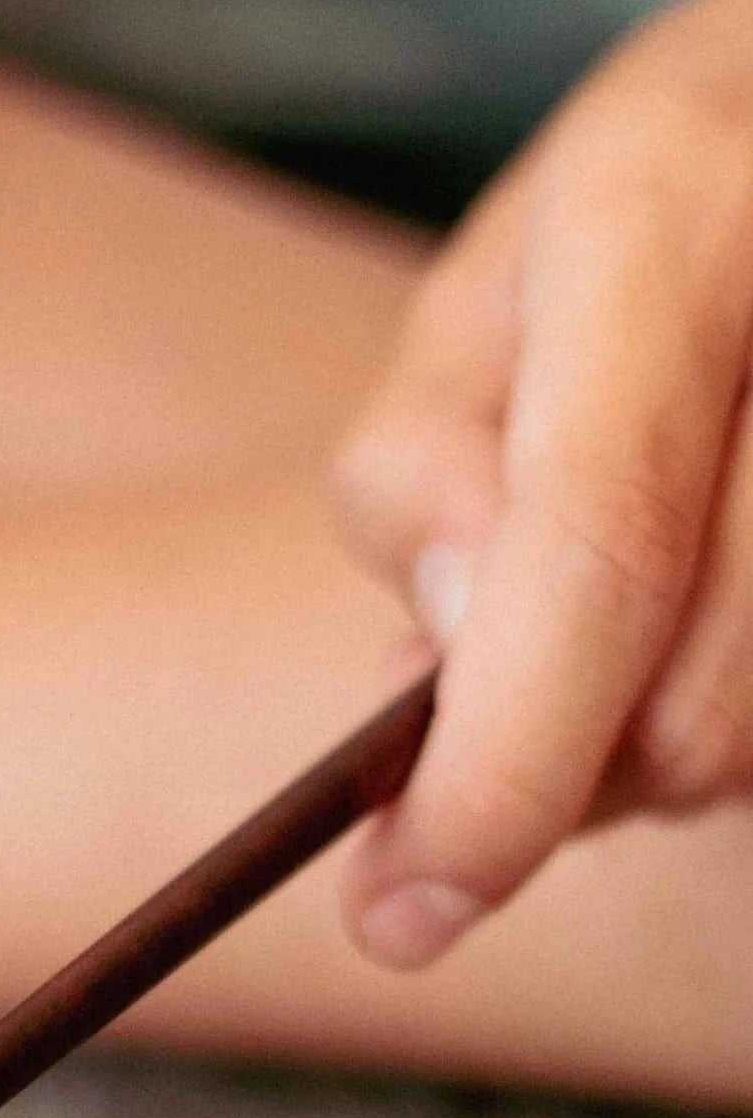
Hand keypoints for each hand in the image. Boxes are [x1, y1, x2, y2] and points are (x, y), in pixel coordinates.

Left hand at [334, 0, 752, 965]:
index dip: (496, 775)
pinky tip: (716, 616)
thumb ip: (427, 470)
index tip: (398, 917)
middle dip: (566, 778)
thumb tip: (434, 674)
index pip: (593, 558)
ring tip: (631, 632)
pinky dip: (743, 707)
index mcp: (679, 217)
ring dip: (666, 754)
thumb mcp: (490, 291)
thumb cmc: (667, 200)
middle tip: (502, 729)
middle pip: (698, 696)